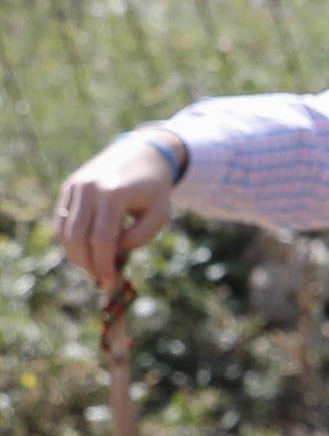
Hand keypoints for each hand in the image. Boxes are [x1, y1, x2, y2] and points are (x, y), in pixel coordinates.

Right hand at [54, 131, 181, 292]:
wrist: (141, 153)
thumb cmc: (155, 188)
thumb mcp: (159, 214)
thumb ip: (140, 236)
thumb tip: (112, 252)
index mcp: (114, 194)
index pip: (102, 239)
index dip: (104, 264)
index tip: (109, 281)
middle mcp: (89, 188)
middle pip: (76, 237)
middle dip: (86, 263)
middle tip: (100, 278)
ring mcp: (75, 186)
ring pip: (64, 231)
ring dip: (75, 254)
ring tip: (94, 266)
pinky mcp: (68, 187)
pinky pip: (62, 220)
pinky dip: (71, 239)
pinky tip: (87, 249)